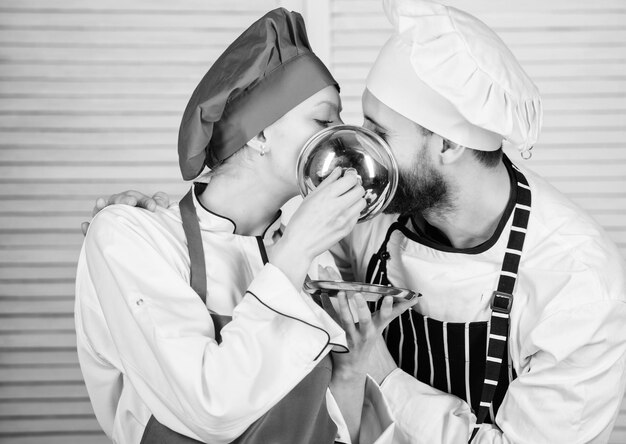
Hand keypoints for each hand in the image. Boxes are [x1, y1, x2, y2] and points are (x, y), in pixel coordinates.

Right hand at [81, 191, 170, 234]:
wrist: (148, 256)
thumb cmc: (155, 231)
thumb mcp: (161, 219)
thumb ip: (161, 206)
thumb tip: (160, 196)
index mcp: (134, 204)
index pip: (137, 198)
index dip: (144, 200)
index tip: (153, 207)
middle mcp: (119, 210)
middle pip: (118, 200)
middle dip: (124, 200)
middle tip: (131, 203)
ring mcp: (108, 221)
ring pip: (102, 211)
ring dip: (101, 207)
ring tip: (100, 202)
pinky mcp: (101, 235)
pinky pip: (92, 231)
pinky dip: (88, 228)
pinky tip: (86, 225)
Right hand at [271, 167, 365, 286]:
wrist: (300, 244)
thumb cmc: (301, 221)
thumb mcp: (311, 197)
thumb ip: (327, 182)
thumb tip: (338, 171)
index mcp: (327, 196)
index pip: (351, 180)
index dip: (351, 176)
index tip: (349, 176)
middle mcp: (338, 207)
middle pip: (360, 190)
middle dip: (355, 186)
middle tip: (349, 188)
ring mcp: (344, 219)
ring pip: (362, 202)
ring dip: (356, 199)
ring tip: (347, 200)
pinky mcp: (347, 229)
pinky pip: (358, 215)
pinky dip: (353, 211)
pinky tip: (343, 212)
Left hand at [331, 291, 415, 382]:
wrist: (352, 366)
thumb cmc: (368, 338)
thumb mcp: (382, 326)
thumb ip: (396, 310)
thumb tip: (416, 298)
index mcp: (377, 327)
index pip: (386, 316)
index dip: (389, 307)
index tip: (389, 295)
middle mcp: (365, 333)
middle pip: (365, 320)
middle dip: (362, 307)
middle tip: (357, 294)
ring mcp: (351, 337)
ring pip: (346, 321)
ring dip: (342, 306)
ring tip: (339, 292)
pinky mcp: (338, 339)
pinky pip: (331, 322)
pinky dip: (326, 308)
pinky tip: (322, 296)